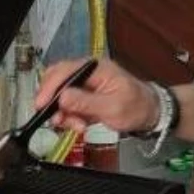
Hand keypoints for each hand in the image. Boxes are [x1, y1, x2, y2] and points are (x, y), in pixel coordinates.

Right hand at [34, 58, 157, 133]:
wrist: (151, 114)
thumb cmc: (137, 107)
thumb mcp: (113, 107)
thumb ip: (86, 102)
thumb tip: (62, 98)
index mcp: (96, 68)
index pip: (65, 71)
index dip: (50, 87)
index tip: (42, 104)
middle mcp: (87, 72)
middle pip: (58, 80)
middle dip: (53, 101)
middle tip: (55, 118)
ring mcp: (85, 84)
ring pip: (60, 94)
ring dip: (62, 112)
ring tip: (75, 125)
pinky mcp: (84, 96)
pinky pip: (68, 104)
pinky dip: (69, 116)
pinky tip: (78, 125)